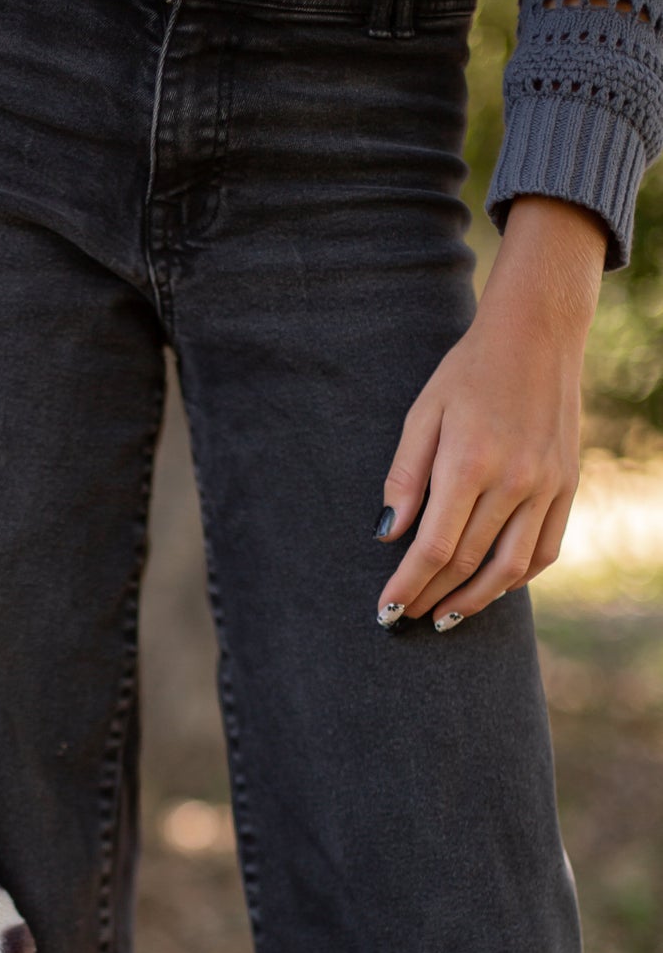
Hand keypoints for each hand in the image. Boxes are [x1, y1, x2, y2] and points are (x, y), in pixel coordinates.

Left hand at [375, 196, 606, 631]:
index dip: (408, 585)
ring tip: (445, 618)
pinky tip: (492, 588)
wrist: (537, 334)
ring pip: (511, 567)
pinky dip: (518, 577)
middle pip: (467, 562)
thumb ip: (404, 476)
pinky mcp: (567, 484)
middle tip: (407, 617)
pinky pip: (546, 548)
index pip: (434, 547)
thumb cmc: (469, 372)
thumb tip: (387, 536)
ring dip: (475, 601)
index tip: (386, 611)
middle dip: (432, 598)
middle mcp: (514, 481)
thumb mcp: (423, 413)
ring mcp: (547, 485)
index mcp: (470, 463)